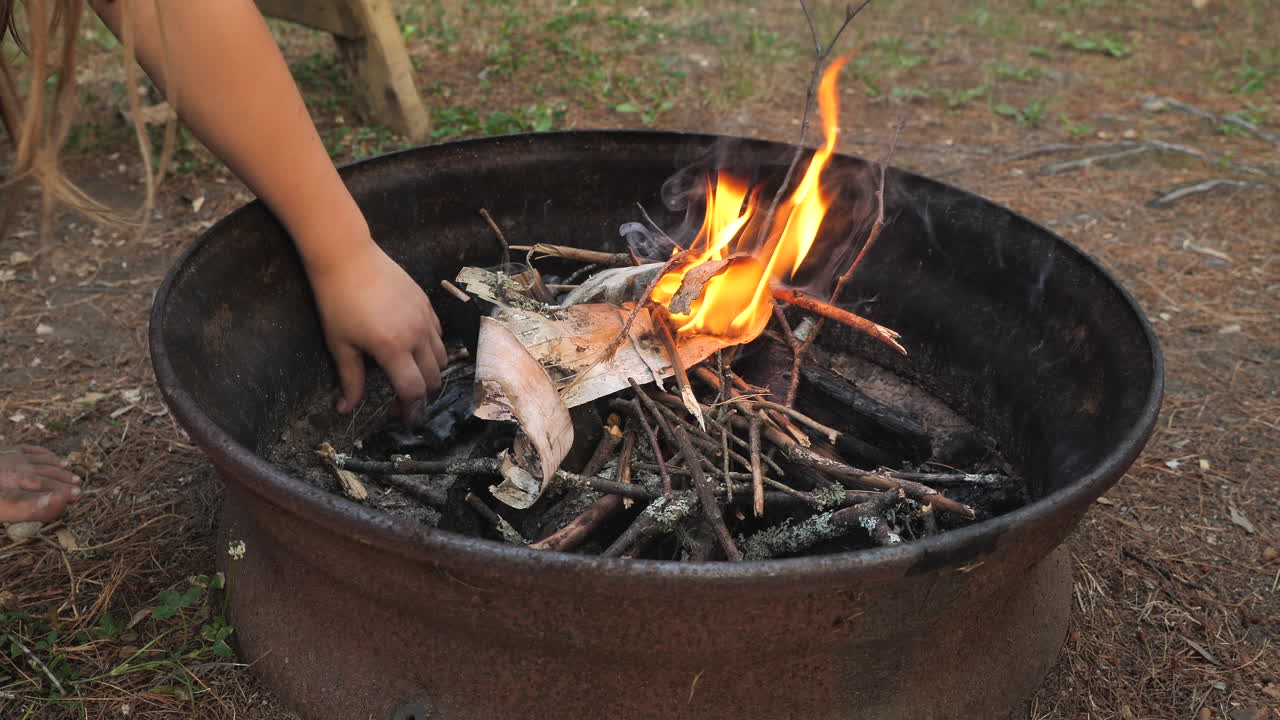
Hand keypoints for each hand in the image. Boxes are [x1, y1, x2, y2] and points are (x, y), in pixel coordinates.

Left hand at [306, 242, 446, 416]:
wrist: (347, 256)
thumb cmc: (337, 300)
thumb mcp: (339, 344)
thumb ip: (350, 380)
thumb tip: (346, 409)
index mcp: (392, 348)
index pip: (413, 390)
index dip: (410, 409)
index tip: (401, 417)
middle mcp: (415, 334)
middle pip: (433, 378)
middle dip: (422, 395)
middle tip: (403, 399)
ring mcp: (424, 317)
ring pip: (441, 357)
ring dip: (429, 372)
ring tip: (410, 374)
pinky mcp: (426, 303)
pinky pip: (439, 334)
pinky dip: (431, 348)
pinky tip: (412, 348)